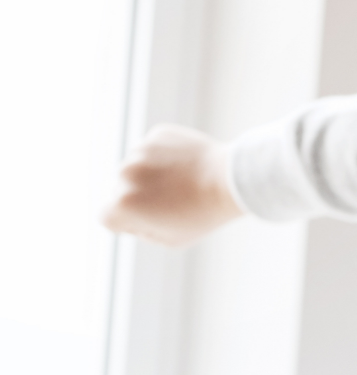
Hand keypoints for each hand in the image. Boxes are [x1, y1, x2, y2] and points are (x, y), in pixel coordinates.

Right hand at [102, 125, 244, 246]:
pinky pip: (153, 149)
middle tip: (173, 202)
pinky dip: (164, 157)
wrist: (230, 181)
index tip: (147, 219)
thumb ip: (140, 229)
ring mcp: (140, 151)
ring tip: (182, 183)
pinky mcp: (157, 135)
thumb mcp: (170, 239)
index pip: (107, 217)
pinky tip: (185, 166)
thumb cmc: (202, 215)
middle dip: (140, 197)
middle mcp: (125, 174)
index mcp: (123, 204)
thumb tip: (128, 217)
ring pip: (137, 167)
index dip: (126, 222)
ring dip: (152, 175)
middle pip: (122, 191)